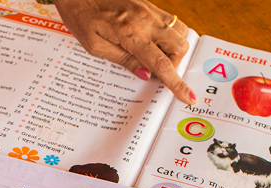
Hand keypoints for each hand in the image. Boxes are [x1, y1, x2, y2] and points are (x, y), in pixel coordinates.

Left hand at [51, 0, 194, 104]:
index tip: (188, 96)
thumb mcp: (95, 47)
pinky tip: (153, 41)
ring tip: (154, 55)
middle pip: (180, 47)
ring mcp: (150, 11)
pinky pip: (171, 21)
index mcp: (131, 34)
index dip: (176, 83)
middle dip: (174, 64)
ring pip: (180, 32)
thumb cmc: (81, 16)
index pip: (161, 63)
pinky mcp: (149, 5)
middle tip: (155, 71)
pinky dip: (169, 35)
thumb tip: (145, 74)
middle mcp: (146, 20)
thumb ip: (123, 60)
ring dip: (174, 49)